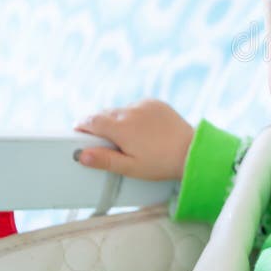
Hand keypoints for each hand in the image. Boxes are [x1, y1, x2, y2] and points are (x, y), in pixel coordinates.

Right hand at [74, 99, 193, 180]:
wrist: (191, 151)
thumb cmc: (161, 163)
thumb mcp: (130, 168)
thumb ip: (105, 160)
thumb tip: (81, 155)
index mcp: (121, 128)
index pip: (91, 121)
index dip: (82, 126)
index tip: (78, 133)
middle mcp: (131, 112)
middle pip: (104, 113)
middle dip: (98, 124)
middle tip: (100, 139)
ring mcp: (144, 105)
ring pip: (120, 109)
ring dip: (117, 119)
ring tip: (124, 136)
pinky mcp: (156, 102)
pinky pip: (137, 106)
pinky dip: (133, 114)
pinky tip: (140, 128)